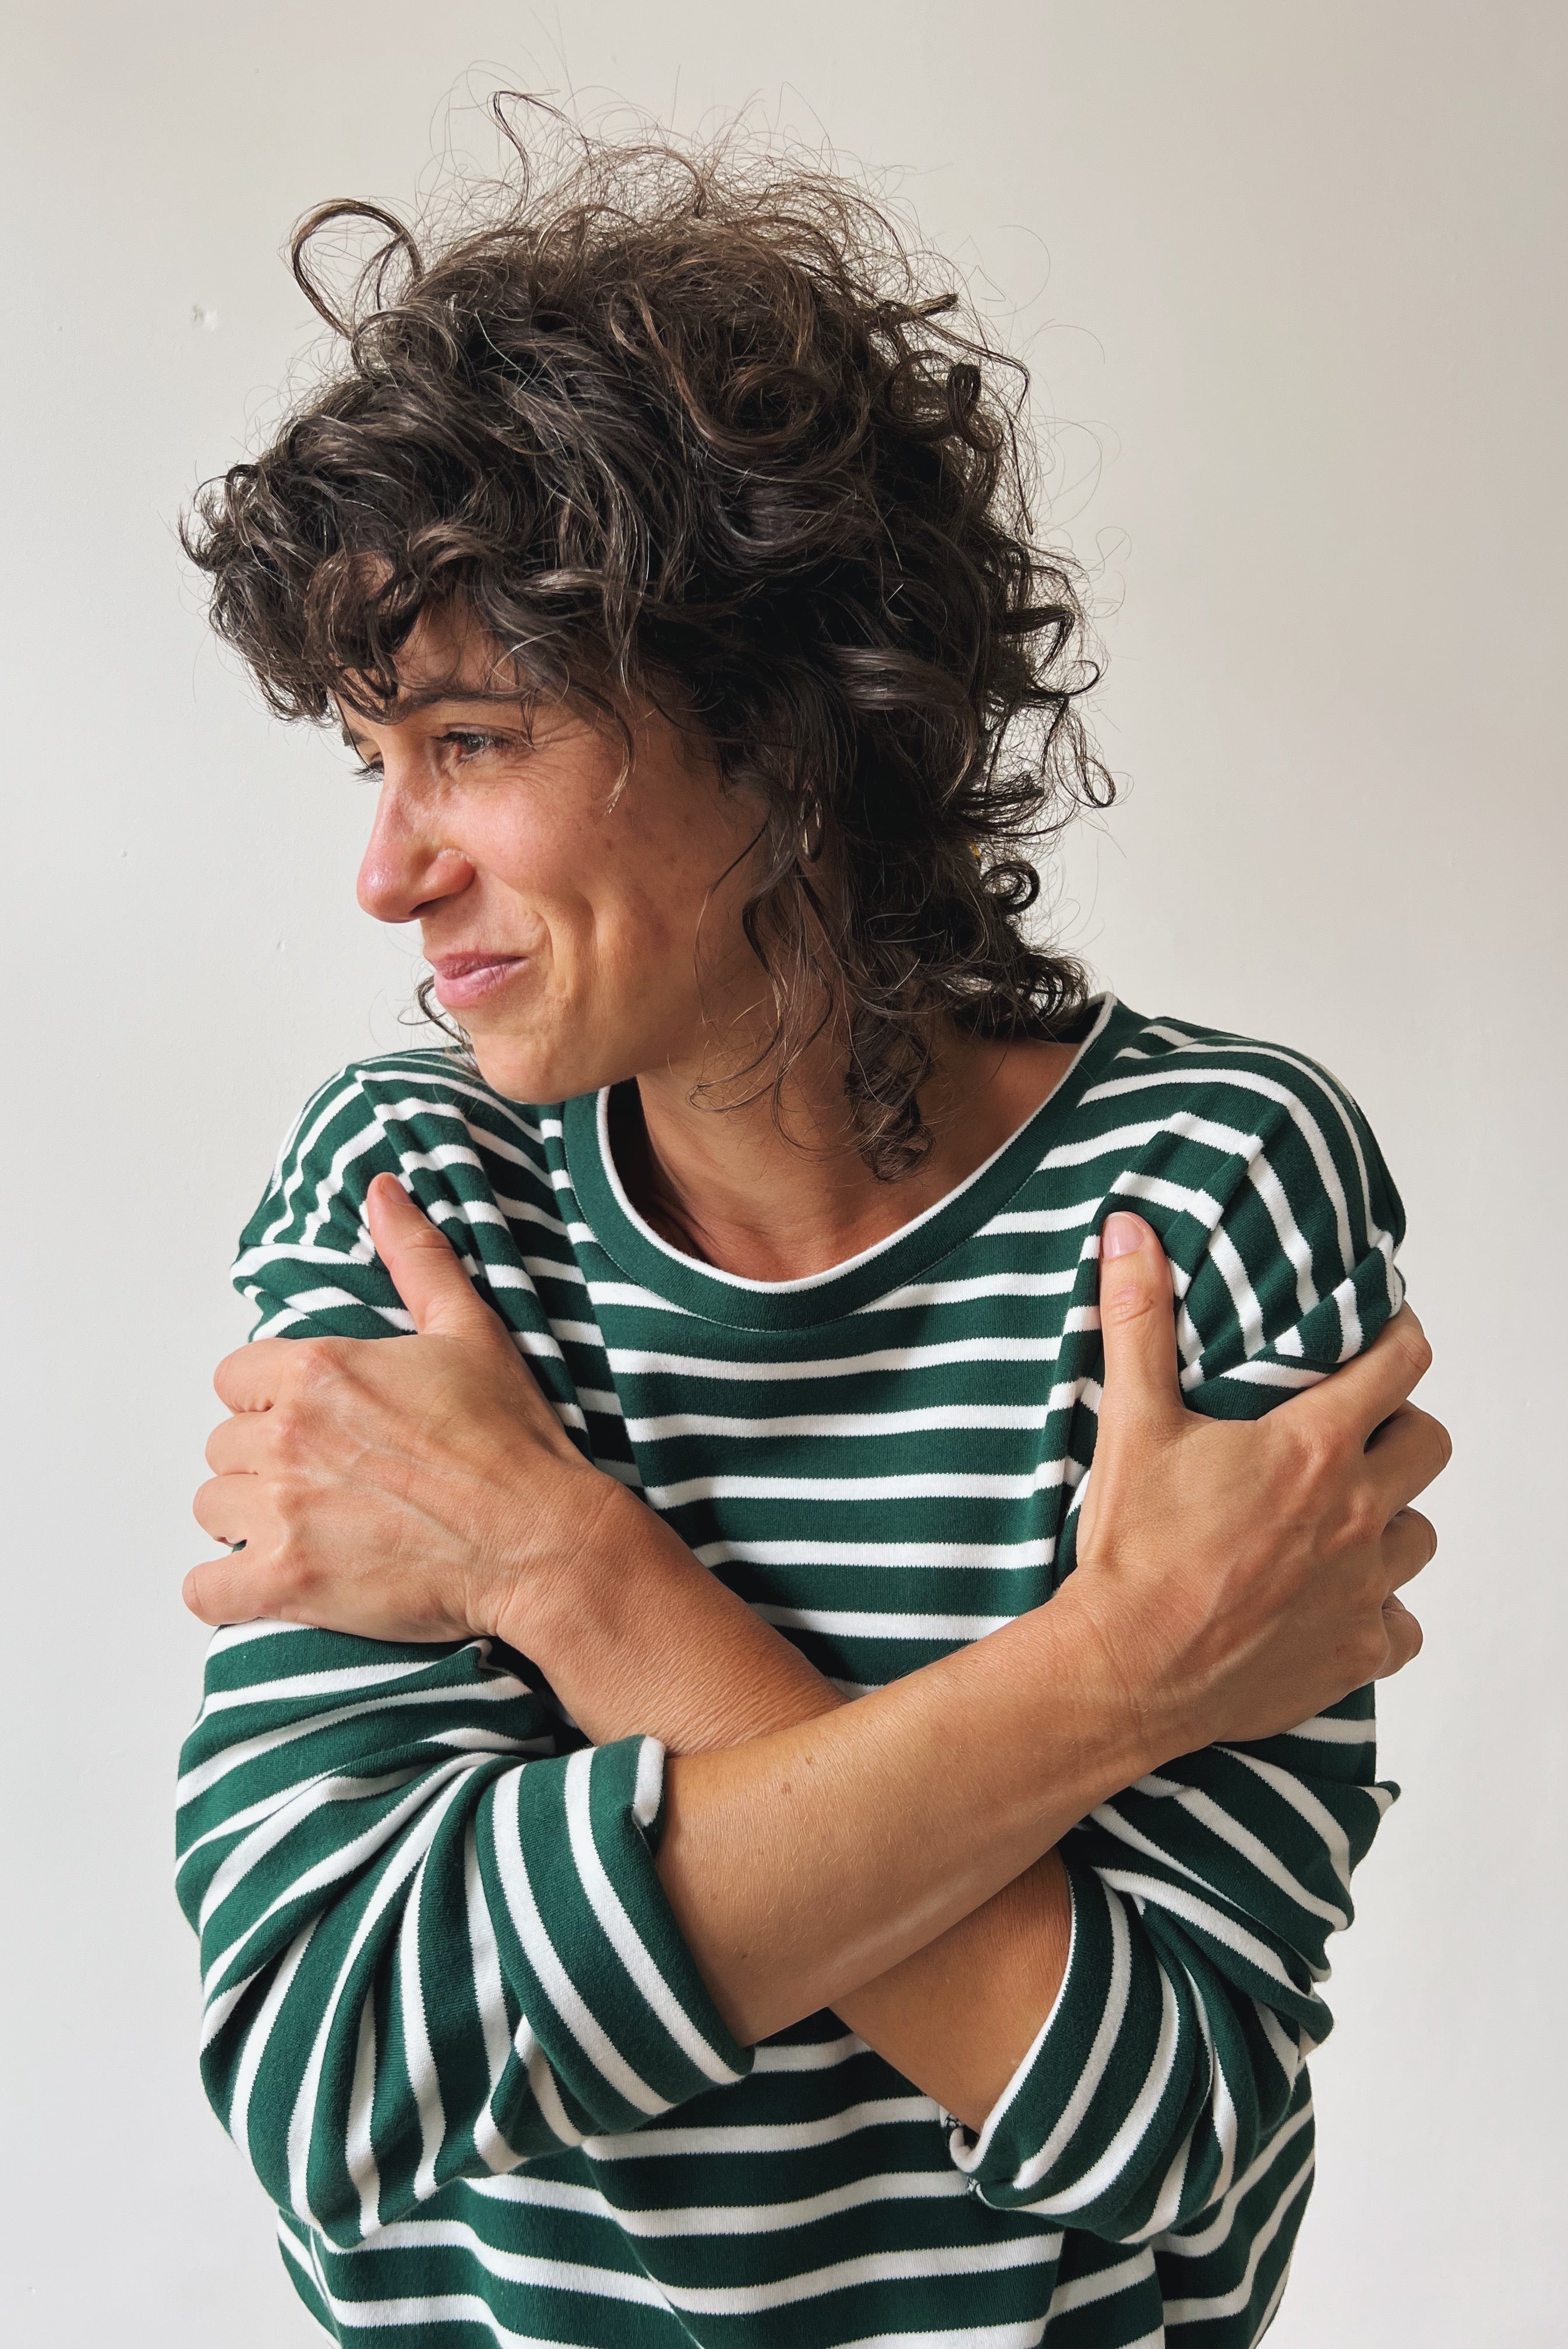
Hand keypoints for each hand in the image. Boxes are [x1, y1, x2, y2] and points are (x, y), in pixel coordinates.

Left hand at [185, 1174, 616, 1639]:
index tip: (316, 1423)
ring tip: (307, 1528)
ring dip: (247, 1521)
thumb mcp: (469, 1331)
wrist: (540, 1540)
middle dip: (263, 1463)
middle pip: (222, 1446)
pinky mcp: (287, 1584)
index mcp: (318, 1369)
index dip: (272, 1402)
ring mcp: (283, 1512)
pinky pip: (204, 1590)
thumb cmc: (511, 1441)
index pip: (234, 1379)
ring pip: (212, 1509)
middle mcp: (288, 1436)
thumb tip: (383, 1192)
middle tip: (323, 1480)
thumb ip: (416, 1257)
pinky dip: (225, 1590)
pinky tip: (266, 1582)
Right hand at [1065, 1211, 1447, 1757]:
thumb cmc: (1133, 1550)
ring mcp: (1364, 1589)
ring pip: (1421, 1535)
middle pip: (1430, 1443)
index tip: (1380, 1331)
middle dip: (1400, 1427)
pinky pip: (1403, 1625)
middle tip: (1354, 1431)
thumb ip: (1138, 1320)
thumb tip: (1129, 1232)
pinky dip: (1378, 1611)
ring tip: (1340, 1517)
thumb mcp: (1132, 1421)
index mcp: (1315, 1449)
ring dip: (1390, 1519)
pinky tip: (1334, 1601)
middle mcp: (1358, 1514)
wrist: (1126, 1669)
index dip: (1398, 1336)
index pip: (1402, 1364)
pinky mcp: (1355, 1652)